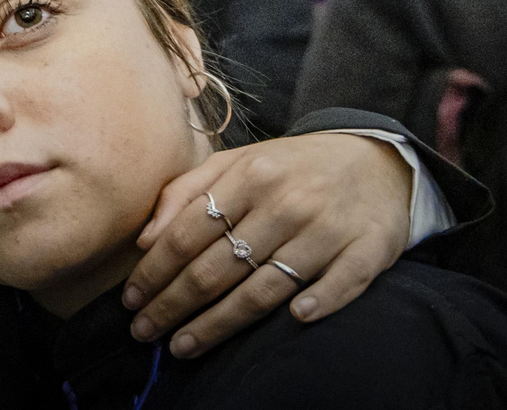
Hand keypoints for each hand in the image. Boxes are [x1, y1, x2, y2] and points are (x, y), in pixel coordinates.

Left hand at [122, 133, 411, 357]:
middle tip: (144, 332)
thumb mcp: (236, 163)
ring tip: (183, 346)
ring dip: (219, 324)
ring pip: (264, 288)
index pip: (188, 233)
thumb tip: (144, 240)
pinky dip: (317, 303)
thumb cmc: (291, 168)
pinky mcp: (367, 249)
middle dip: (173, 305)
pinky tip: (293, 321)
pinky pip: (338, 285)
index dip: (154, 271)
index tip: (130, 300)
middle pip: (217, 267)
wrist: (376, 160)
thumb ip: (186, 192)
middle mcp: (287, 202)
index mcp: (250, 175)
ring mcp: (328, 228)